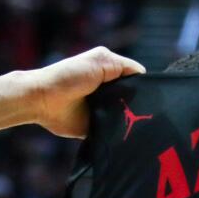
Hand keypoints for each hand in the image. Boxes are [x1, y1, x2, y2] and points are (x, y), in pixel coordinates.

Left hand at [27, 47, 145, 137]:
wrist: (44, 100)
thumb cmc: (69, 75)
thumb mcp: (100, 60)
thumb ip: (124, 66)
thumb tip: (145, 76)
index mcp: (110, 75)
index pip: (135, 82)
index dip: (145, 88)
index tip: (155, 97)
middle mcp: (108, 93)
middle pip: (132, 101)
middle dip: (139, 107)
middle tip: (149, 116)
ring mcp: (103, 111)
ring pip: (125, 118)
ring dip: (130, 122)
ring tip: (141, 127)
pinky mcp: (96, 128)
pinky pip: (112, 133)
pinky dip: (119, 135)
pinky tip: (128, 136)